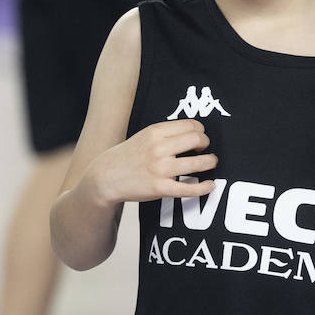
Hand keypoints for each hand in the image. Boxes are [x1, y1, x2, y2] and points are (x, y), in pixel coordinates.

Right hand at [85, 119, 216, 205]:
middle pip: (197, 140)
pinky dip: (204, 187)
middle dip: (206, 144)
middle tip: (204, 149)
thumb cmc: (124, 157)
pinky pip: (190, 188)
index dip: (200, 131)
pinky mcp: (160, 188)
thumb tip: (192, 134)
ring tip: (209, 163)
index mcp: (153, 132)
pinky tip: (210, 185)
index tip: (199, 137)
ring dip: (210, 162)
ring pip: (199, 163)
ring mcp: (159, 169)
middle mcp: (158, 149)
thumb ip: (163, 134)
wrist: (104, 178)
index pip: (190, 125)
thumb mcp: (141, 137)